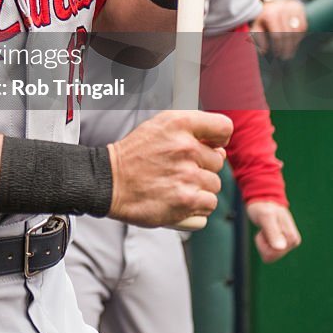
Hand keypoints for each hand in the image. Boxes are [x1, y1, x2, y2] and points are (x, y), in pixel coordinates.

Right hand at [107, 110, 232, 226]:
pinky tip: (177, 200)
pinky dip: (195, 209)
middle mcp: (186, 147)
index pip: (223, 127)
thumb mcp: (159, 126)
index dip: (219, 138)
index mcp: (179, 124)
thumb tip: (220, 150)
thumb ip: (191, 131)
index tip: (211, 145)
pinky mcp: (186, 201)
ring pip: (214, 186)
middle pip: (218, 162)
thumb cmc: (134, 155)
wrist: (109, 181)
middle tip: (178, 169)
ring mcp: (187, 176)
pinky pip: (208, 207)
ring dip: (198, 189)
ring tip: (175, 185)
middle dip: (202, 167)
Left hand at [246, 201, 301, 262]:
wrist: (264, 200)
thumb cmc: (263, 207)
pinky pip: (269, 253)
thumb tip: (281, 248)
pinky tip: (266, 232)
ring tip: (266, 229)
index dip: (263, 242)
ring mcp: (288, 243)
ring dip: (263, 243)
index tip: (265, 228)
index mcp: (292, 237)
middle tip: (264, 228)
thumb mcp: (265, 217)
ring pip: (270, 256)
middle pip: (271, 256)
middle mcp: (293, 242)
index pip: (273, 254)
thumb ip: (273, 232)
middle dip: (263, 243)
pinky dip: (264, 244)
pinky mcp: (283, 244)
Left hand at [252, 0, 306, 59]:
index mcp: (270, 14)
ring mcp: (292, 8)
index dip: (278, 47)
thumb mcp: (257, 24)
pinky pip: (303, 26)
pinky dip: (300, 36)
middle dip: (287, 48)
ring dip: (294, 44)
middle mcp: (282, 9)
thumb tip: (263, 51)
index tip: (277, 54)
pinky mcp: (300, 8)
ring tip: (291, 51)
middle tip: (286, 56)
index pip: (277, 35)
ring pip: (297, 31)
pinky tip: (295, 42)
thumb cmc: (264, 15)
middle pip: (288, 34)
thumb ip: (258, 37)